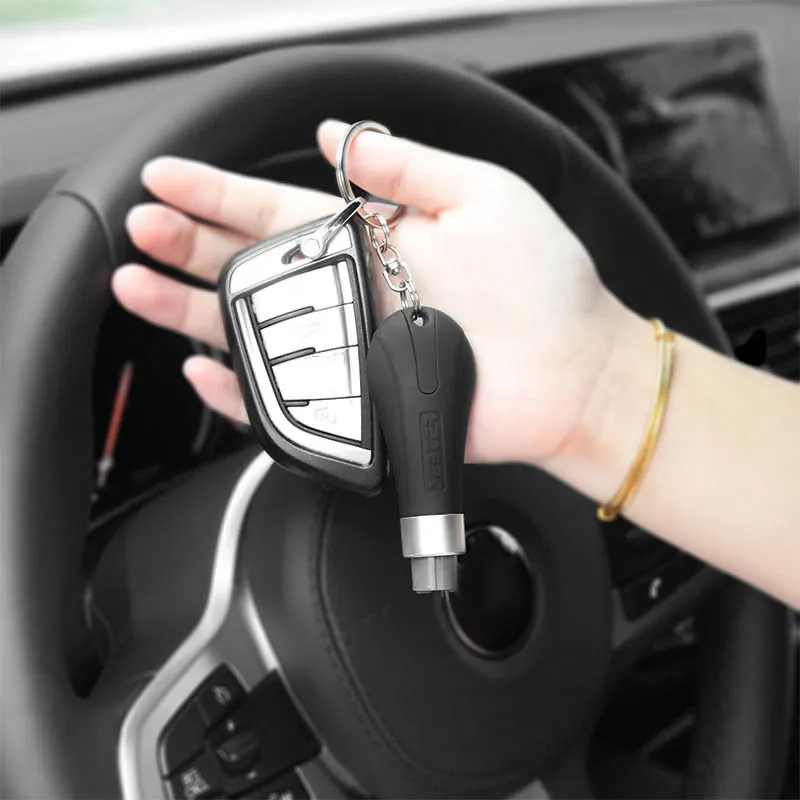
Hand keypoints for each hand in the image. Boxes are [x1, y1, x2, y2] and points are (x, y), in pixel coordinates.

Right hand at [113, 120, 625, 464]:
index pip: (280, 212)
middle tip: (139, 228)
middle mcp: (353, 294)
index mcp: (373, 240)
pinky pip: (287, 400)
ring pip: (256, 332)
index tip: (168, 177)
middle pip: (252, 269)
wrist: (576, 368)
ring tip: (140, 286)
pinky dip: (242, 390)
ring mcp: (353, 351)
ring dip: (192, 312)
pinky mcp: (362, 405)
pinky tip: (207, 368)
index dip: (221, 193)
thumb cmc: (545, 283)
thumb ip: (406, 166)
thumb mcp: (483, 194)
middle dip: (189, 246)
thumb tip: (336, 133)